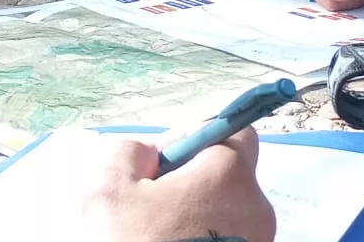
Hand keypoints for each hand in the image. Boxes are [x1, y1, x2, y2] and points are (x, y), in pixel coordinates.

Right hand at [80, 128, 276, 241]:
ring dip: (194, 219)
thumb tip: (147, 153)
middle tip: (148, 206)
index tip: (162, 162)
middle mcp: (256, 209)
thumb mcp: (108, 191)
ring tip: (153, 238)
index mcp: (229, 176)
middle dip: (190, 185)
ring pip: (225, 215)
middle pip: (226, 178)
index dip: (195, 139)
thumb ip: (128, 154)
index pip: (232, 132)